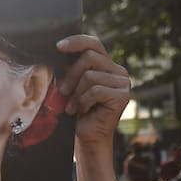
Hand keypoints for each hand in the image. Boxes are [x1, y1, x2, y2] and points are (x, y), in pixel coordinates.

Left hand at [57, 35, 130, 151]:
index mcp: (106, 65)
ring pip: (90, 76)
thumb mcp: (72, 85)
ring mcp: (123, 82)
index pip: (94, 43)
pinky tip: (84, 111)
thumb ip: (71, 68)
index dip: (76, 41)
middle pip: (89, 57)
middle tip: (62, 92)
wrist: (87, 138)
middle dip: (71, 75)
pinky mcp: (123, 95)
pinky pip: (95, 90)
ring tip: (73, 108)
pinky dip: (84, 102)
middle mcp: (118, 70)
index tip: (58, 46)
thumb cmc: (77, 112)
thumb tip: (58, 48)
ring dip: (76, 94)